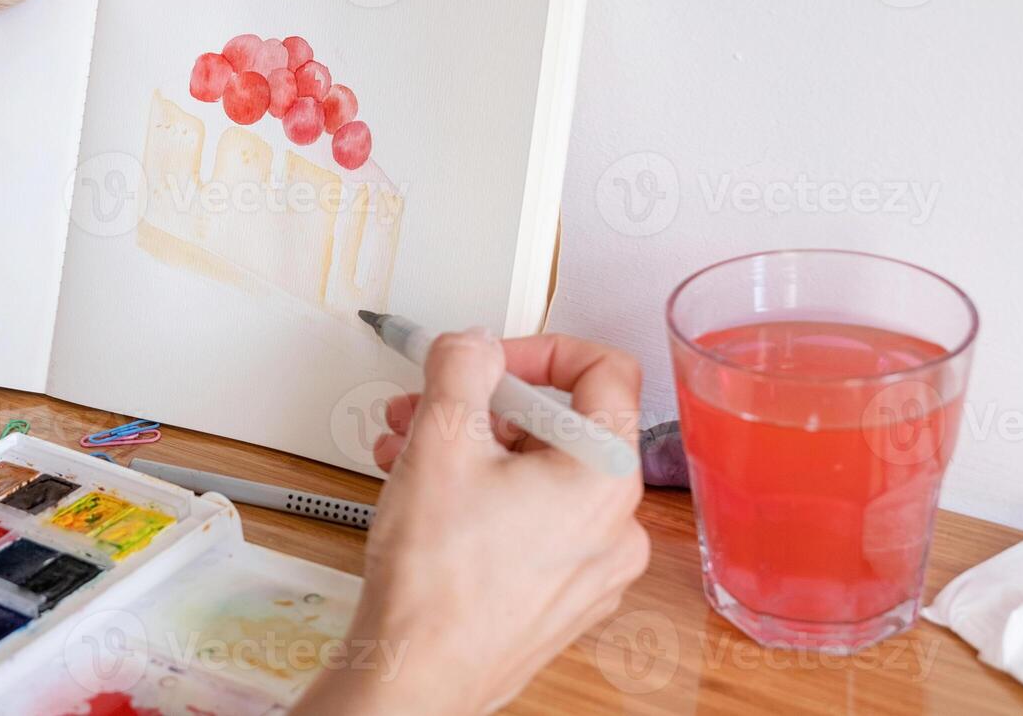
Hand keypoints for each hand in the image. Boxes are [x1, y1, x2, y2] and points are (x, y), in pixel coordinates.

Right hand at [297, 331, 648, 714]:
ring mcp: (591, 565)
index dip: (540, 348)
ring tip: (408, 450)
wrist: (416, 678)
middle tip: (430, 405)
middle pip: (561, 424)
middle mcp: (615, 523)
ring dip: (471, 448)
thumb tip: (475, 343)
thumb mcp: (440, 440)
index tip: (490, 360)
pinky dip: (484, 495)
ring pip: (538, 473)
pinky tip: (425, 495)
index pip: (605, 369)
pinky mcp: (561, 594)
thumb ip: (463, 367)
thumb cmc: (437, 585)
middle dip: (483, 406)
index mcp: (606, 476)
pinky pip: (532, 520)